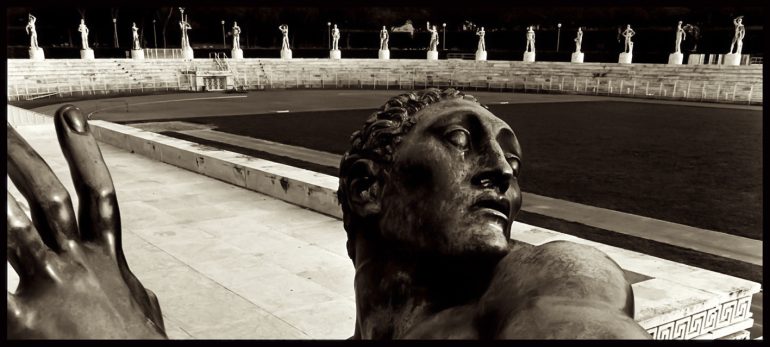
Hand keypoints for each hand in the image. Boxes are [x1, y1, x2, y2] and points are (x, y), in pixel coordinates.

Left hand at [7, 105, 166, 338]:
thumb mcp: (144, 316)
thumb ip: (135, 294)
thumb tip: (137, 289)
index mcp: (109, 261)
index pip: (98, 195)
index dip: (85, 153)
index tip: (72, 118)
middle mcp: (80, 264)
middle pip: (49, 196)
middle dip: (22, 157)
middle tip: (2, 121)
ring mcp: (50, 287)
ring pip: (15, 223)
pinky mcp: (20, 319)